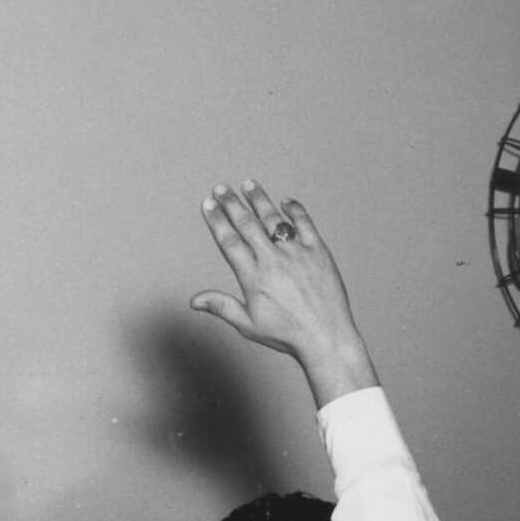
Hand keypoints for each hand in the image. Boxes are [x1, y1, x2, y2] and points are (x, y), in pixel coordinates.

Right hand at [190, 181, 376, 404]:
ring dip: (260, 201)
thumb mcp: (247, 324)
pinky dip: (295, 210)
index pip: (230, 242)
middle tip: (221, 188)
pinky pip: (305, 225)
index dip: (217, 221)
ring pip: (274, 220)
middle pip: (248, 225)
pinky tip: (286, 201)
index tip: (208, 205)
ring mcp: (297, 254)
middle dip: (232, 204)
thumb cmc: (286, 334)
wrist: (325, 335)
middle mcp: (273, 261)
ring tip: (249, 184)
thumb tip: (194, 300)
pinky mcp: (319, 252)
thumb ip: (221, 306)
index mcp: (253, 277)